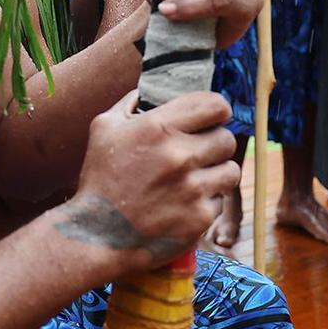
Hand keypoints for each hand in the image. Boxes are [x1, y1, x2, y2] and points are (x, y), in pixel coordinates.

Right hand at [66, 90, 240, 272]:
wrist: (97, 237)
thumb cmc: (100, 180)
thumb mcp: (104, 129)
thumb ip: (129, 103)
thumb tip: (148, 92)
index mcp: (159, 128)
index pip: (215, 106)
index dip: (218, 110)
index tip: (213, 118)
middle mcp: (180, 156)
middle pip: (227, 139)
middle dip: (215, 144)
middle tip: (200, 152)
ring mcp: (192, 189)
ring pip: (230, 171)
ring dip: (216, 173)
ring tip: (196, 179)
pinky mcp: (200, 217)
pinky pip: (219, 201)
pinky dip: (206, 202)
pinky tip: (184, 204)